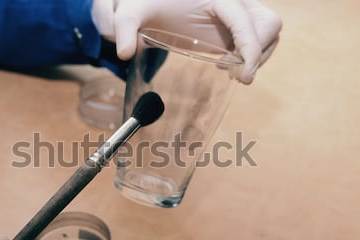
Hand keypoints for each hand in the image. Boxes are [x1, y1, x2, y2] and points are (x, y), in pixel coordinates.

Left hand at [92, 0, 281, 83]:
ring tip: (226, 70)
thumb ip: (125, 29)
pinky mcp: (234, 25)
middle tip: (233, 74)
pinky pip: (258, 39)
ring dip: (256, 56)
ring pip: (269, 32)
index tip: (245, 77)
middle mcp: (232, 1)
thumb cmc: (146, 3)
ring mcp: (237, 13)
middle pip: (269, 24)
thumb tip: (124, 53)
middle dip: (258, 52)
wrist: (156, 1)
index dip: (251, 49)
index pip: (245, 20)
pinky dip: (251, 55)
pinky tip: (225, 64)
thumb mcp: (131, 12)